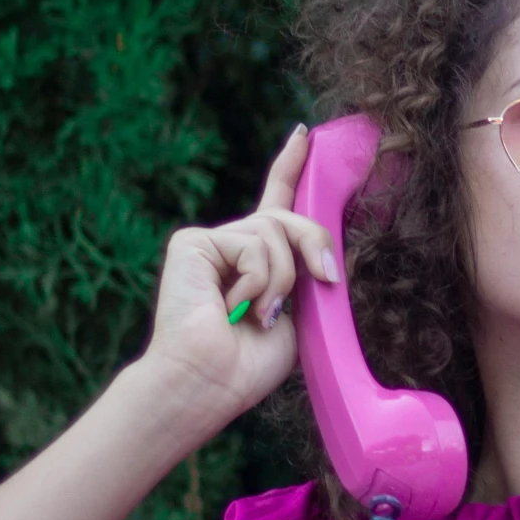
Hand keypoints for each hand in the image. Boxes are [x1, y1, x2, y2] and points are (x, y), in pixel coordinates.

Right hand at [138, 123, 339, 418]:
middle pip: (288, 217)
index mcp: (256, 261)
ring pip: (275, 231)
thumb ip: (307, 272)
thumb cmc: (249, 363)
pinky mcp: (193, 243)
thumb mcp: (298, 313)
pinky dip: (256, 282)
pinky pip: (253, 245)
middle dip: (314, 245)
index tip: (304, 136)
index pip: (275, 203)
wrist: (208, 383)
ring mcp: (211, 242)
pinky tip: (233, 309)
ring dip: (283, 280)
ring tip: (260, 316)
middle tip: (325, 281)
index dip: (289, 168)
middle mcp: (231, 245)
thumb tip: (324, 251)